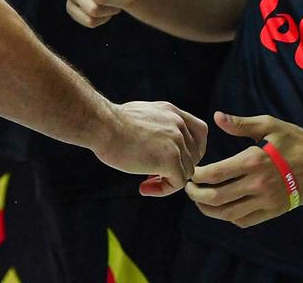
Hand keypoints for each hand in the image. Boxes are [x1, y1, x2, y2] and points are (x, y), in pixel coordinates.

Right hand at [92, 100, 207, 195]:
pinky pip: (177, 182)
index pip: (199, 132)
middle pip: (195, 154)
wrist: (102, 125)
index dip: (190, 150)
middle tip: (153, 175)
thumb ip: (156, 127)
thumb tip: (157, 146)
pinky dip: (163, 189)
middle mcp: (178, 124)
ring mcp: (177, 141)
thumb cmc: (110, 124)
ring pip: (187, 170)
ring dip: (168, 181)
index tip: (171, 160)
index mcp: (172, 112)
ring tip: (146, 183)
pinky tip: (144, 188)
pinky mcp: (170, 159)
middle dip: (177, 167)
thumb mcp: (141, 116)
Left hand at [184, 111, 302, 228]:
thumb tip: (216, 117)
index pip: (215, 174)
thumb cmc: (295, 139)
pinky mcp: (274, 211)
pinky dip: (230, 218)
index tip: (191, 172)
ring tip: (200, 201)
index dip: (197, 176)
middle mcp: (258, 185)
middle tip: (189, 189)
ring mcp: (266, 201)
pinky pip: (246, 221)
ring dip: (209, 210)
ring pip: (229, 214)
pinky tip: (224, 208)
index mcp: (253, 161)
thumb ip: (240, 124)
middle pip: (217, 198)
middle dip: (197, 195)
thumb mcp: (268, 125)